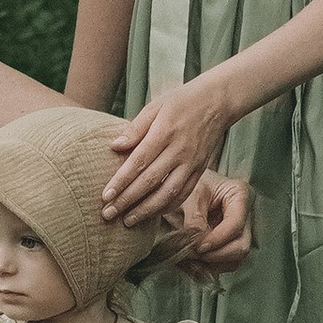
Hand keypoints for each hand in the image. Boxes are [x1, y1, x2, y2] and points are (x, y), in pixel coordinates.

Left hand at [100, 76, 237, 226]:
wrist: (216, 102)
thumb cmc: (181, 101)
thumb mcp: (155, 106)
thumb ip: (135, 128)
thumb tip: (114, 147)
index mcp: (165, 132)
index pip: (138, 162)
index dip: (121, 181)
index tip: (105, 196)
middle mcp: (179, 151)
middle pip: (150, 181)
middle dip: (127, 201)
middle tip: (108, 214)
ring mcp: (191, 163)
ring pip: (168, 193)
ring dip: (146, 210)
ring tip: (127, 221)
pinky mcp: (200, 170)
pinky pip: (183, 194)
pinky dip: (167, 207)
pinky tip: (152, 214)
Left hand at [157, 169, 253, 274]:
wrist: (187, 184)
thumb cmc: (191, 184)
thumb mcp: (190, 196)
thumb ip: (194, 219)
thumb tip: (197, 244)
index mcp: (240, 195)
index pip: (235, 224)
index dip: (217, 239)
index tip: (198, 246)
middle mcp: (246, 215)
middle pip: (241, 245)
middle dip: (216, 255)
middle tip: (193, 254)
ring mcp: (241, 231)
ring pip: (236, 258)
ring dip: (213, 263)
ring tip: (192, 257)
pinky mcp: (232, 243)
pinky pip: (227, 263)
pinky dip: (211, 265)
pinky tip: (195, 260)